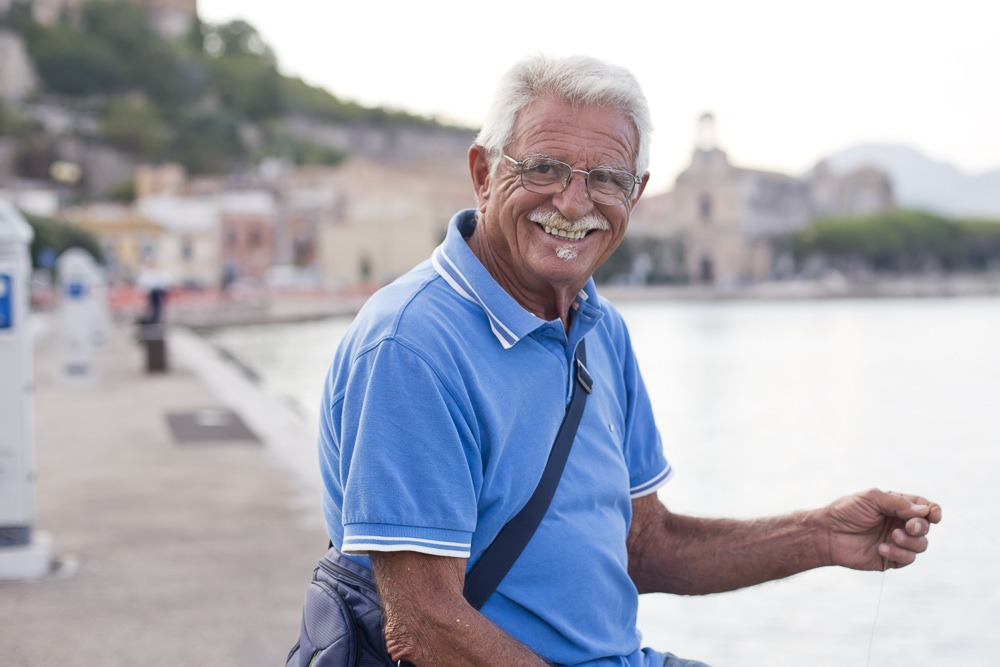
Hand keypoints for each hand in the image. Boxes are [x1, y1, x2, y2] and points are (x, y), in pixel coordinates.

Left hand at [822, 489, 941, 569]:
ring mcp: (896, 542)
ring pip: (921, 545)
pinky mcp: (891, 559)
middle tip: (909, 526)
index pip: (924, 508)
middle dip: (920, 527)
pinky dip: (899, 554)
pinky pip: (908, 559)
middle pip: (925, 527)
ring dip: (911, 541)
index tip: (933, 515)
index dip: (933, 511)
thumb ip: (898, 503)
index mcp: (897, 507)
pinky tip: (882, 549)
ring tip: (893, 536)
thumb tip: (925, 510)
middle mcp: (899, 524)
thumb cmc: (846, 511)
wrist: (827, 533)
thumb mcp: (871, 498)